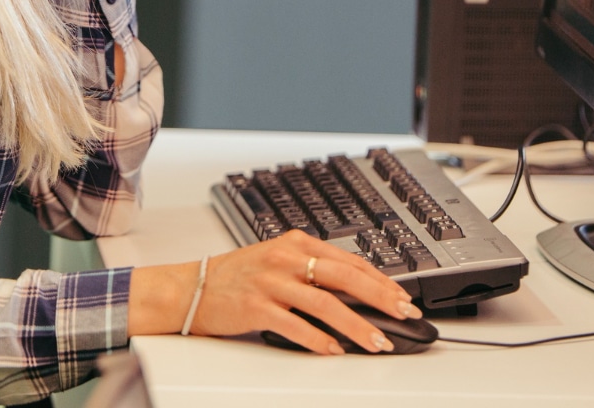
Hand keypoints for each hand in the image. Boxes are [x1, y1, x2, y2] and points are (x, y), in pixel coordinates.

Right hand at [129, 231, 421, 353]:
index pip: (348, 260)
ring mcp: (269, 282)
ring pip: (324, 303)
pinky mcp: (255, 307)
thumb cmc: (236, 277)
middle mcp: (284, 258)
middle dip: (379, 298)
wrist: (191, 288)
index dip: (380, 280)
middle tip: (402, 314)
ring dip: (355, 325)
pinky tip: (333, 350)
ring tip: (375, 341)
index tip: (402, 297)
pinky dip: (318, 339)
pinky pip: (294, 325)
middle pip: (343, 277)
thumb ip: (312, 269)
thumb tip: (357, 291)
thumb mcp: (277, 261)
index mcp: (294, 242)